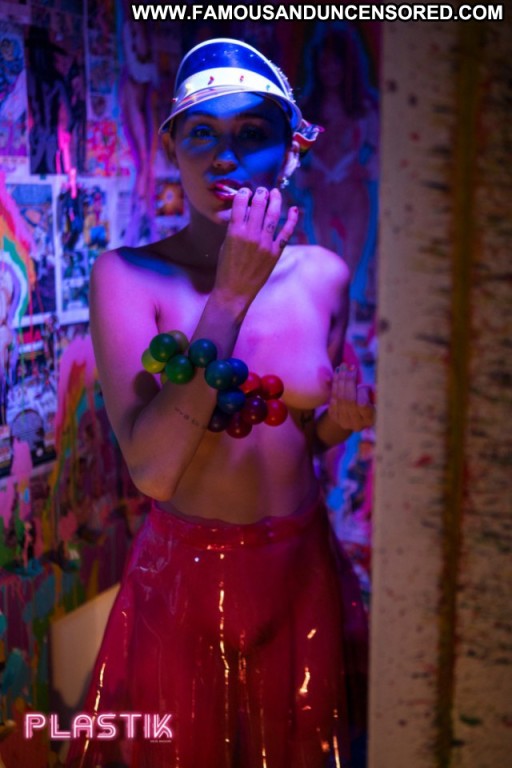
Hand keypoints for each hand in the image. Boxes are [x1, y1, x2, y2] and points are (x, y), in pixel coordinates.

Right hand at [213, 187, 298, 307]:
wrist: (235, 291)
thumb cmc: (226, 268)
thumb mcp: (225, 244)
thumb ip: (235, 228)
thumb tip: (244, 212)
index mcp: (234, 231)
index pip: (240, 203)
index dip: (244, 193)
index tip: (246, 191)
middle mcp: (250, 235)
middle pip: (258, 205)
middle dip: (261, 194)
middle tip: (262, 191)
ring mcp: (264, 243)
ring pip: (273, 215)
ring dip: (275, 200)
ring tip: (275, 193)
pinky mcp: (275, 253)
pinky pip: (286, 232)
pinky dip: (291, 219)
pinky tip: (293, 209)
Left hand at [327, 364, 375, 431]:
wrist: (355, 413)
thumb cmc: (370, 401)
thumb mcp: (375, 396)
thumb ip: (374, 392)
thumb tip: (375, 389)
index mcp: (369, 419)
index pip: (362, 404)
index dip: (360, 390)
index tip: (359, 376)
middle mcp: (356, 424)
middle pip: (348, 400)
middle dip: (347, 381)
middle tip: (346, 367)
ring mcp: (344, 422)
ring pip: (339, 399)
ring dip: (339, 381)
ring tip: (341, 368)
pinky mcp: (334, 418)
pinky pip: (332, 400)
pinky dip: (334, 386)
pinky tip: (336, 376)